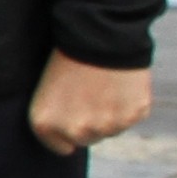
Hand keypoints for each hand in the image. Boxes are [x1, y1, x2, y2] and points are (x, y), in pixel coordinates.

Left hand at [26, 51, 150, 155]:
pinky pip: (131, 117)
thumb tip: (71, 141)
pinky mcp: (131, 116)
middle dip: (90, 121)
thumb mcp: (47, 89)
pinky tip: (121, 83)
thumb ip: (57, 118)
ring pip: (110, 129)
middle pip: (87, 138)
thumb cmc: (68, 54)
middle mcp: (75, 131)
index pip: (62, 146)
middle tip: (90, 92)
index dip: (69, 127)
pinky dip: (130, 104)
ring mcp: (105, 126)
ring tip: (105, 84)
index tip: (73, 109)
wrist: (99, 31)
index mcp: (44, 124)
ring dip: (110, 114)